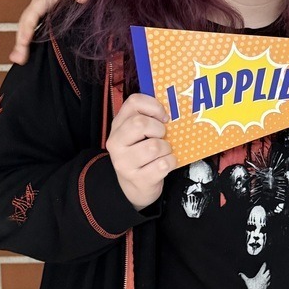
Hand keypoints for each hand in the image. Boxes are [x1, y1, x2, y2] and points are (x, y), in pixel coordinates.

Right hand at [9, 0, 97, 64]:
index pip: (33, 13)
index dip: (27, 29)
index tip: (24, 43)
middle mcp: (46, 2)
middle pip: (28, 22)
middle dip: (21, 41)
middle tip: (18, 60)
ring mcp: (51, 8)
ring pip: (34, 26)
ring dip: (26, 43)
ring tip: (21, 60)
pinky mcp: (59, 14)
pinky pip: (44, 28)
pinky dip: (37, 40)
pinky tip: (37, 52)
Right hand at [106, 94, 175, 210]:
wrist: (135, 186)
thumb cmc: (141, 153)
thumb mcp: (139, 134)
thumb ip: (149, 118)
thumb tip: (172, 108)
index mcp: (118, 126)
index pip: (133, 102)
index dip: (154, 106)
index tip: (163, 116)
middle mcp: (116, 143)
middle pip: (140, 124)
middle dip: (159, 129)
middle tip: (163, 136)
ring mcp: (124, 163)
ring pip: (154, 146)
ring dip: (167, 148)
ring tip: (164, 151)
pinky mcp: (138, 179)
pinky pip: (163, 164)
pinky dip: (171, 162)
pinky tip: (166, 163)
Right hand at [240, 263, 270, 288]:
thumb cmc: (251, 288)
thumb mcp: (247, 281)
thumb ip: (244, 277)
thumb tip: (240, 273)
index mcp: (259, 275)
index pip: (263, 268)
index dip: (264, 265)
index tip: (265, 263)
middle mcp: (263, 278)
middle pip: (268, 272)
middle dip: (267, 270)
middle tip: (266, 269)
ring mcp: (265, 282)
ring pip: (269, 276)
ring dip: (268, 275)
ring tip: (267, 274)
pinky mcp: (266, 285)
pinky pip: (269, 282)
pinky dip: (268, 281)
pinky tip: (266, 281)